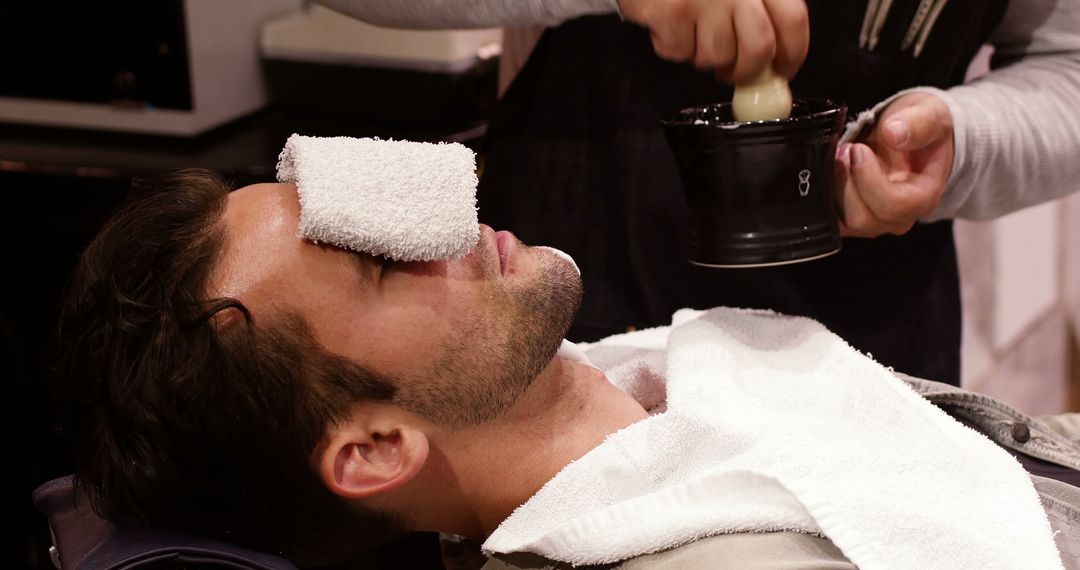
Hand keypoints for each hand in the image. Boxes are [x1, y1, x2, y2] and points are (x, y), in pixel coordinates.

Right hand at [617, 0, 808, 81]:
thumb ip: (761, 8)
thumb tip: (774, 57)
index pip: (792, 21)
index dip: (792, 53)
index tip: (783, 69)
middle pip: (758, 48)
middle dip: (746, 70)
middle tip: (734, 71)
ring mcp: (703, 0)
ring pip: (717, 57)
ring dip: (704, 56)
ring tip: (694, 32)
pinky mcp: (672, 13)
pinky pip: (680, 52)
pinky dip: (673, 46)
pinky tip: (672, 23)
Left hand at [834, 92, 954, 237]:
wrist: (905, 135)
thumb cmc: (920, 128)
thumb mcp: (929, 115)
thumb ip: (919, 123)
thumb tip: (894, 134)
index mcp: (923, 198)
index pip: (893, 206)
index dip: (869, 180)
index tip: (858, 149)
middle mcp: (897, 217)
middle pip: (862, 219)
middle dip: (846, 183)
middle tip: (844, 150)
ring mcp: (871, 221)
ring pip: (841, 221)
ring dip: (833, 187)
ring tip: (839, 155)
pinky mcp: (848, 217)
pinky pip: (829, 217)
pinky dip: (823, 194)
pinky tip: (829, 168)